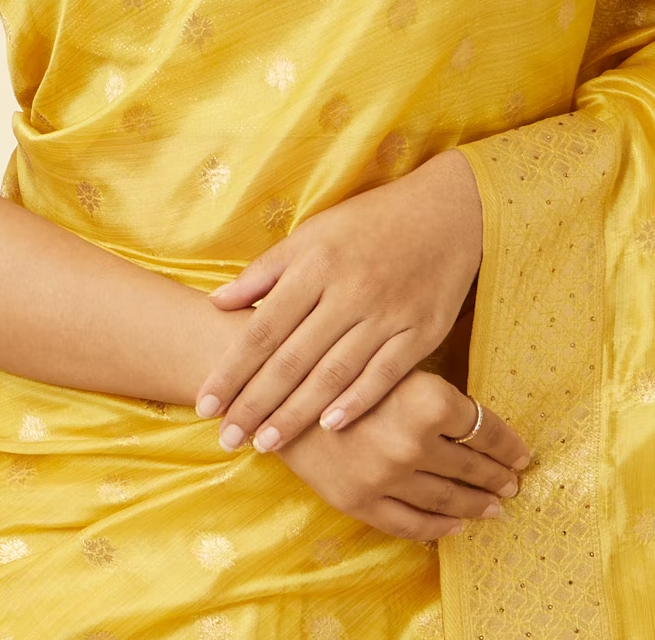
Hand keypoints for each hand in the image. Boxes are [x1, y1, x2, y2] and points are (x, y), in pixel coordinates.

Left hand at [194, 148, 482, 451]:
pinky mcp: (421, 330)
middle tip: (226, 439)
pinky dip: (357, 401)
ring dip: (297, 413)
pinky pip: (385, 373)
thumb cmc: (370, 223)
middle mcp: (347, 290)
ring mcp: (386, 313)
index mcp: (315, 264)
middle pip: (293, 358)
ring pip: (333, 373)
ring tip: (266, 444)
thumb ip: (266, 270)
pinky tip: (330, 427)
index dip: (232, 370)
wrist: (448, 212)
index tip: (207, 405)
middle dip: (255, 403)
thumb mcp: (314, 232)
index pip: (263, 328)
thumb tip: (217, 302)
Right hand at [272, 368, 529, 542]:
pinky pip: (411, 524)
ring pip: (448, 499)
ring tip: (496, 505)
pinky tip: (456, 525)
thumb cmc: (339, 359)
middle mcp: (413, 442)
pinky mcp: (360, 501)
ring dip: (478, 503)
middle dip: (499, 475)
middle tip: (516, 481)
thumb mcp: (396, 359)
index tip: (523, 452)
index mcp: (428, 399)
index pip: (487, 429)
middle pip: (473, 466)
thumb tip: (480, 419)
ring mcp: (387, 478)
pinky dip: (439, 527)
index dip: (510, 443)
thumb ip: (436, 390)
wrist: (274, 382)